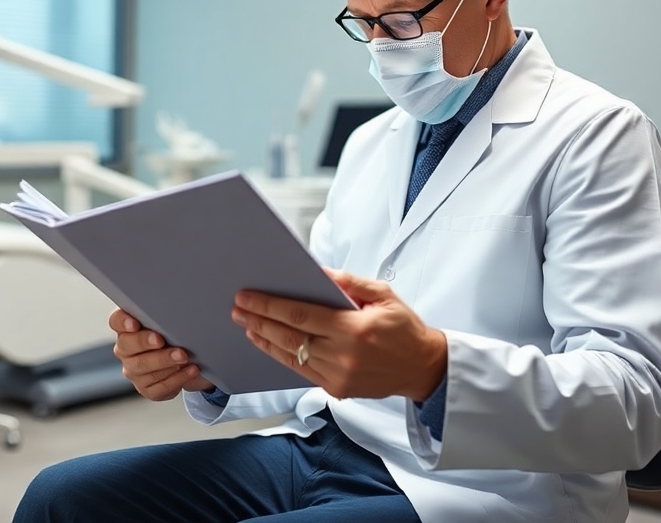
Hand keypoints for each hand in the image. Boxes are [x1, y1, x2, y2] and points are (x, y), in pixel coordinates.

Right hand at [109, 308, 213, 400]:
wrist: (186, 361)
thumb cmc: (174, 334)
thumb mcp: (169, 321)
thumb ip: (166, 313)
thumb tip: (184, 304)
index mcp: (127, 329)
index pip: (116, 321)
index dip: (123, 322)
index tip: (134, 323)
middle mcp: (125, 350)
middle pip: (128, 345)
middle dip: (145, 342)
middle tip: (161, 340)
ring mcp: (134, 371)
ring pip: (144, 367)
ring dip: (165, 361)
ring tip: (184, 356)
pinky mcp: (147, 389)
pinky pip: (159, 386)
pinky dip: (177, 378)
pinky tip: (191, 370)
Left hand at [232, 268, 447, 400]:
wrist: (423, 368)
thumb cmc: (404, 327)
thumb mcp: (383, 294)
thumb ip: (348, 282)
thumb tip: (315, 271)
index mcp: (355, 329)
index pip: (301, 315)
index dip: (270, 305)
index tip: (247, 296)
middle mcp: (343, 356)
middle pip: (289, 336)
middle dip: (259, 320)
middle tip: (237, 308)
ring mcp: (339, 376)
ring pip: (291, 356)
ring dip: (264, 339)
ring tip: (246, 324)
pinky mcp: (337, 390)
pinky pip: (301, 370)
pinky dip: (281, 356)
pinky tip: (267, 343)